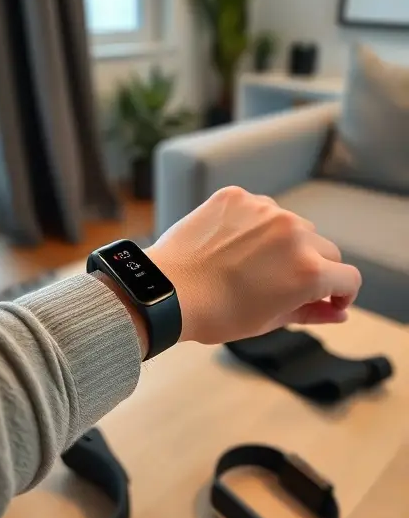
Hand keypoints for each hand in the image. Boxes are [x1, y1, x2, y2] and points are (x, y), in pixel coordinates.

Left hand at [147, 186, 361, 344]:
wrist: (167, 290)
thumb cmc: (217, 314)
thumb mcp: (270, 321)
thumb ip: (311, 312)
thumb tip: (337, 311)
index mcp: (310, 271)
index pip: (348, 277)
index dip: (341, 293)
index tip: (328, 300)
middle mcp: (295, 233)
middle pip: (325, 248)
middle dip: (314, 267)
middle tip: (285, 283)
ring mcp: (266, 210)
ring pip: (292, 225)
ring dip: (284, 242)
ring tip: (252, 263)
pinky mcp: (238, 196)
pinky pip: (260, 208)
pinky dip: (253, 225)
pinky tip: (232, 245)